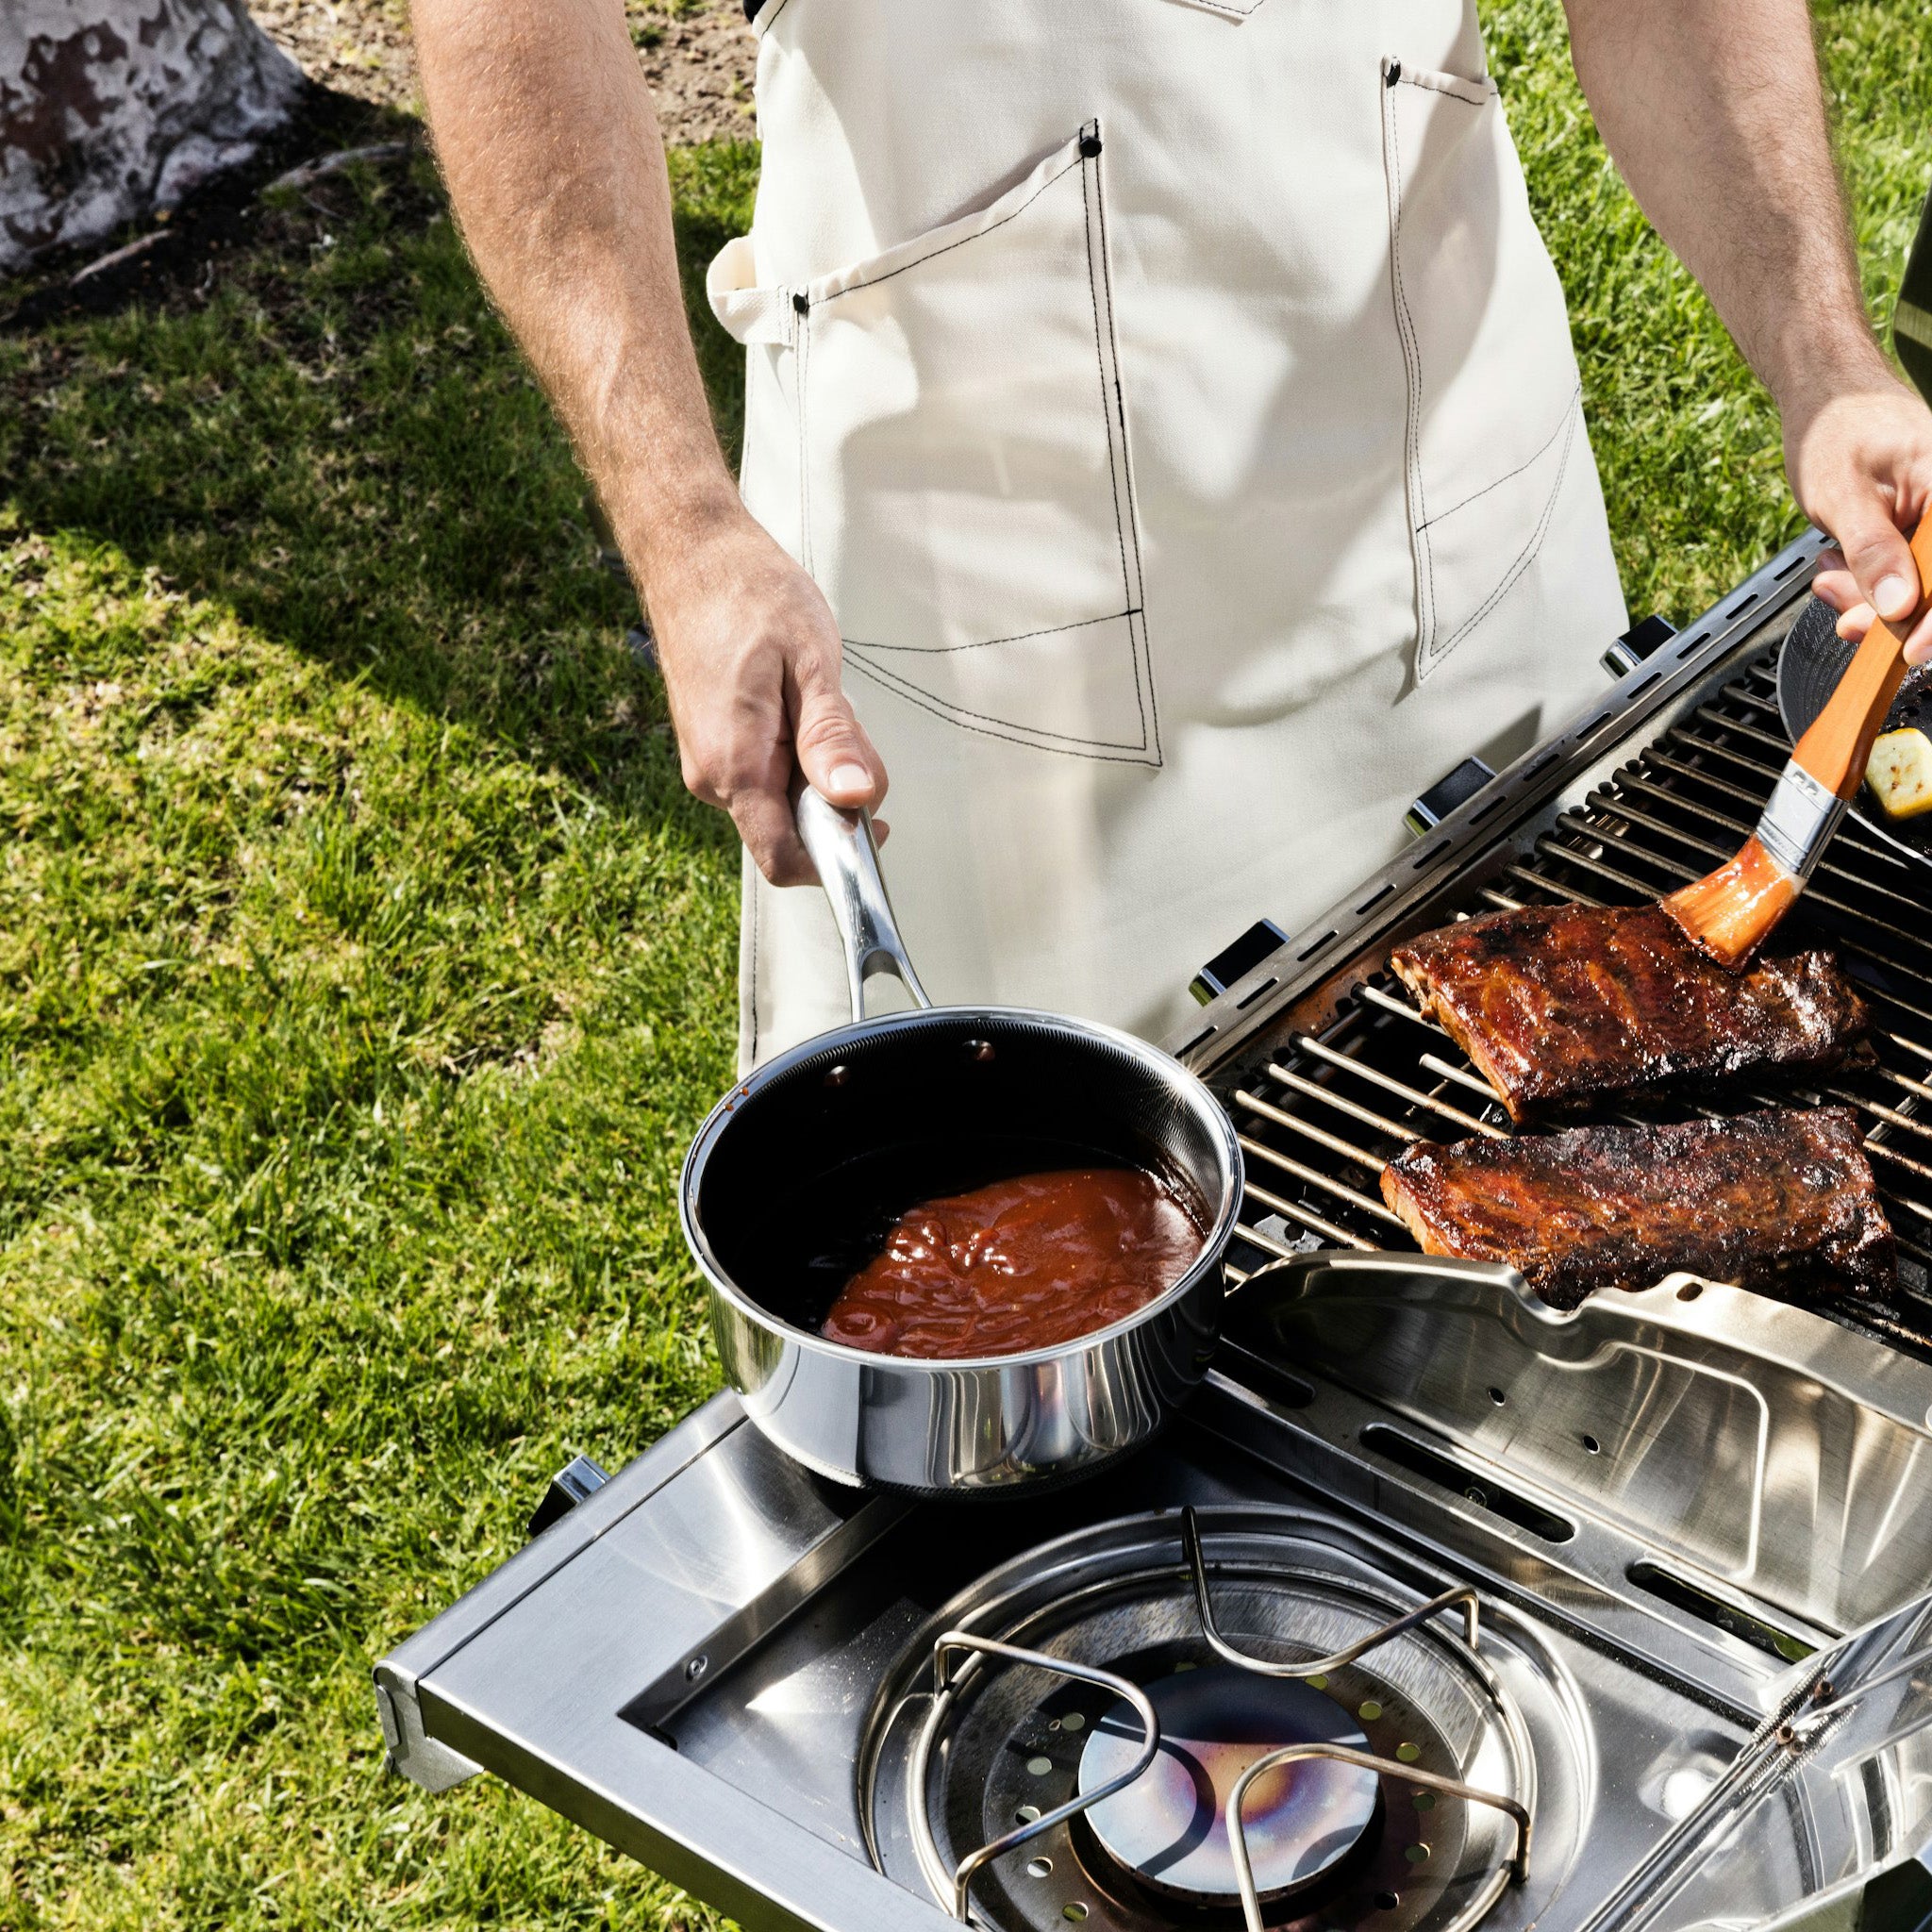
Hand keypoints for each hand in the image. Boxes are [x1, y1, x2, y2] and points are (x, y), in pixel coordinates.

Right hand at [645, 509, 887, 883]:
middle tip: (847, 725)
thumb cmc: (746, 593)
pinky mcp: (717, 749)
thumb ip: (832, 737)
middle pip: (794, 828)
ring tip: (815, 697)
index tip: (875, 830)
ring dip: (818, 767)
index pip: (783, 857)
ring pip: (786, 800)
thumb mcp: (809, 661)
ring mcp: (710, 764)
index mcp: (733, 764)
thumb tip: (854, 798)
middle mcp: (712, 777)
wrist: (692, 555)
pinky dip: (798, 752)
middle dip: (836, 795)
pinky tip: (796, 701)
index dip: (836, 859)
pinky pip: (770, 775)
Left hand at [1783, 368, 1931, 667]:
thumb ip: (1873, 552)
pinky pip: (1902, 577)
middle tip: (1845, 618)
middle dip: (1891, 614)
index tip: (1914, 650)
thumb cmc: (1835, 427)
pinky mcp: (1922, 535)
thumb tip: (1898, 608)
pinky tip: (1837, 568)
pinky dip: (1866, 586)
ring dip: (1869, 601)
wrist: (1825, 397)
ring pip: (1918, 590)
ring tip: (1830, 576)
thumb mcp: (1844, 495)